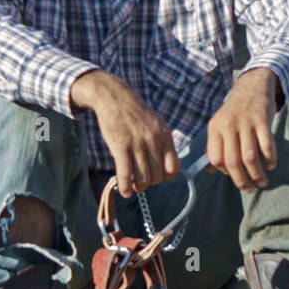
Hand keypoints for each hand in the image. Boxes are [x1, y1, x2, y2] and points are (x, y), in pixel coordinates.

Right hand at [70, 69, 178, 195]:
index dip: (166, 177)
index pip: (174, 167)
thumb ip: (162, 143)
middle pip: (158, 176)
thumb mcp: (156, 124)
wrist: (114, 97)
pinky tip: (124, 191)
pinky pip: (125, 174)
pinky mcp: (120, 145)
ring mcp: (137, 144)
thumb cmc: (135, 112)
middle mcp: (154, 140)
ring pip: (143, 179)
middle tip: (143, 181)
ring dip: (139, 187)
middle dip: (150, 183)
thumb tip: (167, 166)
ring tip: (134, 186)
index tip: (158, 177)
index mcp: (165, 135)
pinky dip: (125, 187)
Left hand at [206, 67, 278, 192]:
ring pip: (249, 157)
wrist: (253, 86)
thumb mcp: (220, 124)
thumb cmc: (235, 111)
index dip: (224, 172)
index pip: (215, 158)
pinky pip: (267, 145)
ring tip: (262, 182)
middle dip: (242, 180)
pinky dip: (270, 159)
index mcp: (215, 128)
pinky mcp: (262, 120)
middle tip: (250, 189)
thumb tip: (211, 171)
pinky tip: (271, 165)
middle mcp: (228, 125)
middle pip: (232, 161)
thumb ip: (215, 146)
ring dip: (257, 174)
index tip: (234, 176)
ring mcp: (246, 122)